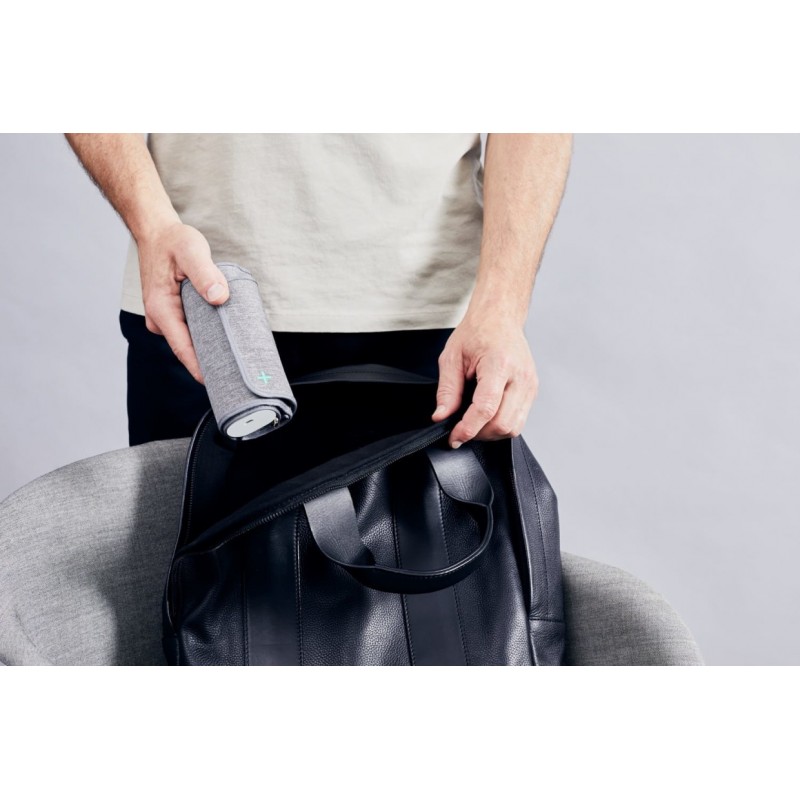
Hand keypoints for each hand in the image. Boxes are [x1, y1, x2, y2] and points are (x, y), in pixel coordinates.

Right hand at [137, 222, 229, 382]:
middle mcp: (159, 319)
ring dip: (210, 350)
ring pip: (190, 341)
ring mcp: (165, 319)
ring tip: (237, 362)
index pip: (183, 349)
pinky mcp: (173, 315)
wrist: (157, 232)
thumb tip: (219, 297)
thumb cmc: (173, 241)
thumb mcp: (191, 250)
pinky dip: (207, 337)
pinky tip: (226, 343)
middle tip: (238, 376)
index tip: (219, 384)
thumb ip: (205, 273)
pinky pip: (191, 332)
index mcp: (161, 309)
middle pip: (188, 350)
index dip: (201, 369)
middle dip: (211, 364)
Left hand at [431, 314, 538, 447]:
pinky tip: (487, 415)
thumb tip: (442, 416)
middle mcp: (520, 376)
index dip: (468, 428)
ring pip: (513, 427)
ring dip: (491, 432)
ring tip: (473, 422)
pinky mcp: (532, 390)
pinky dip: (501, 424)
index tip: (454, 437)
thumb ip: (447, 390)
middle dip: (478, 434)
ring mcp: (530, 384)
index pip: (486, 408)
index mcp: (499, 364)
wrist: (499, 317)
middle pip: (503, 424)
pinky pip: (519, 419)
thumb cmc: (478, 331)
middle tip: (460, 429)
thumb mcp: (452, 357)